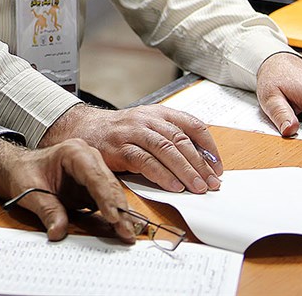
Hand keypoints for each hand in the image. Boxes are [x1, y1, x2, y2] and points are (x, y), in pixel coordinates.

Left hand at [0, 138, 137, 242]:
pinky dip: (114, 215)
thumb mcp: (30, 190)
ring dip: (121, 214)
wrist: (19, 168)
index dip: (105, 197)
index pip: (94, 175)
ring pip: (112, 194)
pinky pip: (107, 201)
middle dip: (119, 209)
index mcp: (74, 152)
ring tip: (128, 234)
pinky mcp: (93, 186)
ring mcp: (93, 172)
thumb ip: (46, 210)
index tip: (113, 217)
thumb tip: (58, 232)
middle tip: (127, 232)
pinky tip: (124, 229)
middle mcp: (89, 158)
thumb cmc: (24, 172)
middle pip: (108, 185)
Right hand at [40, 104, 222, 193]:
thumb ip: (170, 139)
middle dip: (200, 164)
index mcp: (159, 113)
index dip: (209, 147)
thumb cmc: (120, 132)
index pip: (192, 125)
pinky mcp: (119, 147)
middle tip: (211, 183)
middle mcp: (147, 120)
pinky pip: (144, 161)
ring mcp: (132, 132)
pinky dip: (161, 174)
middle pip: (181, 140)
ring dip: (185, 170)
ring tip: (197, 188)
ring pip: (166, 149)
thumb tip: (200, 164)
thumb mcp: (147, 127)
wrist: (84, 128)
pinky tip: (173, 186)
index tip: (217, 167)